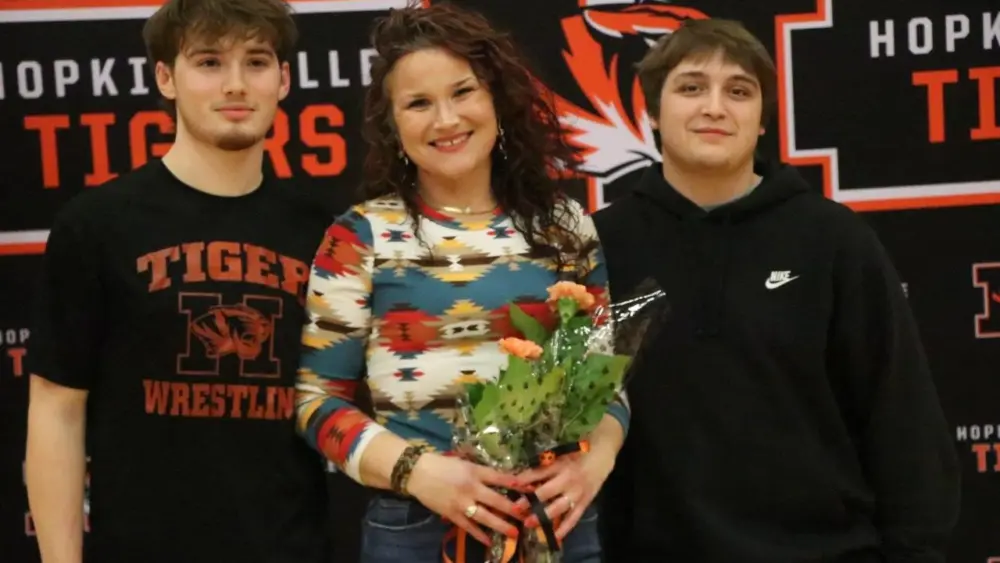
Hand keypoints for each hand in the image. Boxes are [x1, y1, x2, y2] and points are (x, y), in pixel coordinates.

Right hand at [406, 453, 522, 545]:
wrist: (417, 472)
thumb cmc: (441, 464)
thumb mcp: (464, 462)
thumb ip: (480, 471)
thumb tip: (499, 478)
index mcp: (474, 471)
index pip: (499, 477)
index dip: (516, 484)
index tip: (530, 490)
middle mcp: (470, 488)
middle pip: (496, 500)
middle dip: (513, 509)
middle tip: (526, 516)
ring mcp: (461, 503)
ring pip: (485, 517)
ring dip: (500, 525)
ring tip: (513, 533)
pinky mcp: (452, 514)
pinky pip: (468, 526)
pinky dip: (479, 534)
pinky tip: (489, 540)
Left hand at [513, 451, 613, 539]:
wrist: (601, 455)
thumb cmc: (576, 454)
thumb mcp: (559, 456)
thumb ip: (543, 467)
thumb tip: (522, 478)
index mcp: (560, 465)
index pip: (538, 473)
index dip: (524, 479)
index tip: (511, 485)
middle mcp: (567, 480)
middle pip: (546, 492)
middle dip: (530, 501)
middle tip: (516, 509)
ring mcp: (577, 493)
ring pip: (559, 507)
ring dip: (543, 516)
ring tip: (529, 523)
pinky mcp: (585, 502)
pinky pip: (574, 518)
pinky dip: (565, 528)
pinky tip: (555, 537)